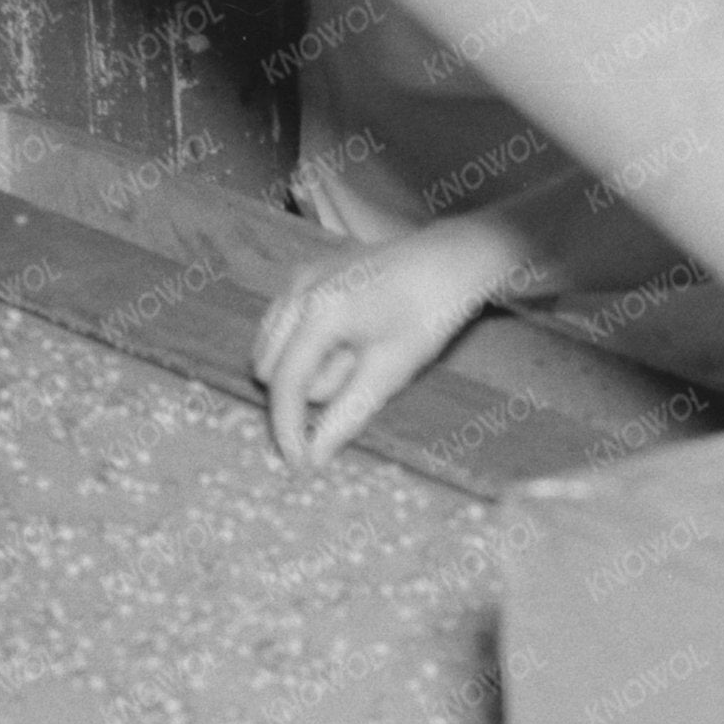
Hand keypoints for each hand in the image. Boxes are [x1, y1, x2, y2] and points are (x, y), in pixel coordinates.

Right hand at [257, 227, 504, 465]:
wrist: (451, 259)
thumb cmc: (428, 314)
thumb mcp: (390, 371)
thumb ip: (346, 414)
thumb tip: (313, 457)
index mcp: (319, 311)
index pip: (286, 384)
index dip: (289, 429)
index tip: (299, 465)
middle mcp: (298, 289)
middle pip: (272, 368)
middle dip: (307, 386)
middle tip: (360, 371)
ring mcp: (299, 276)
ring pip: (273, 346)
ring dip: (306, 365)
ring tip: (357, 353)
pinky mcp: (307, 271)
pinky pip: (285, 324)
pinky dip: (307, 343)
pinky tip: (348, 336)